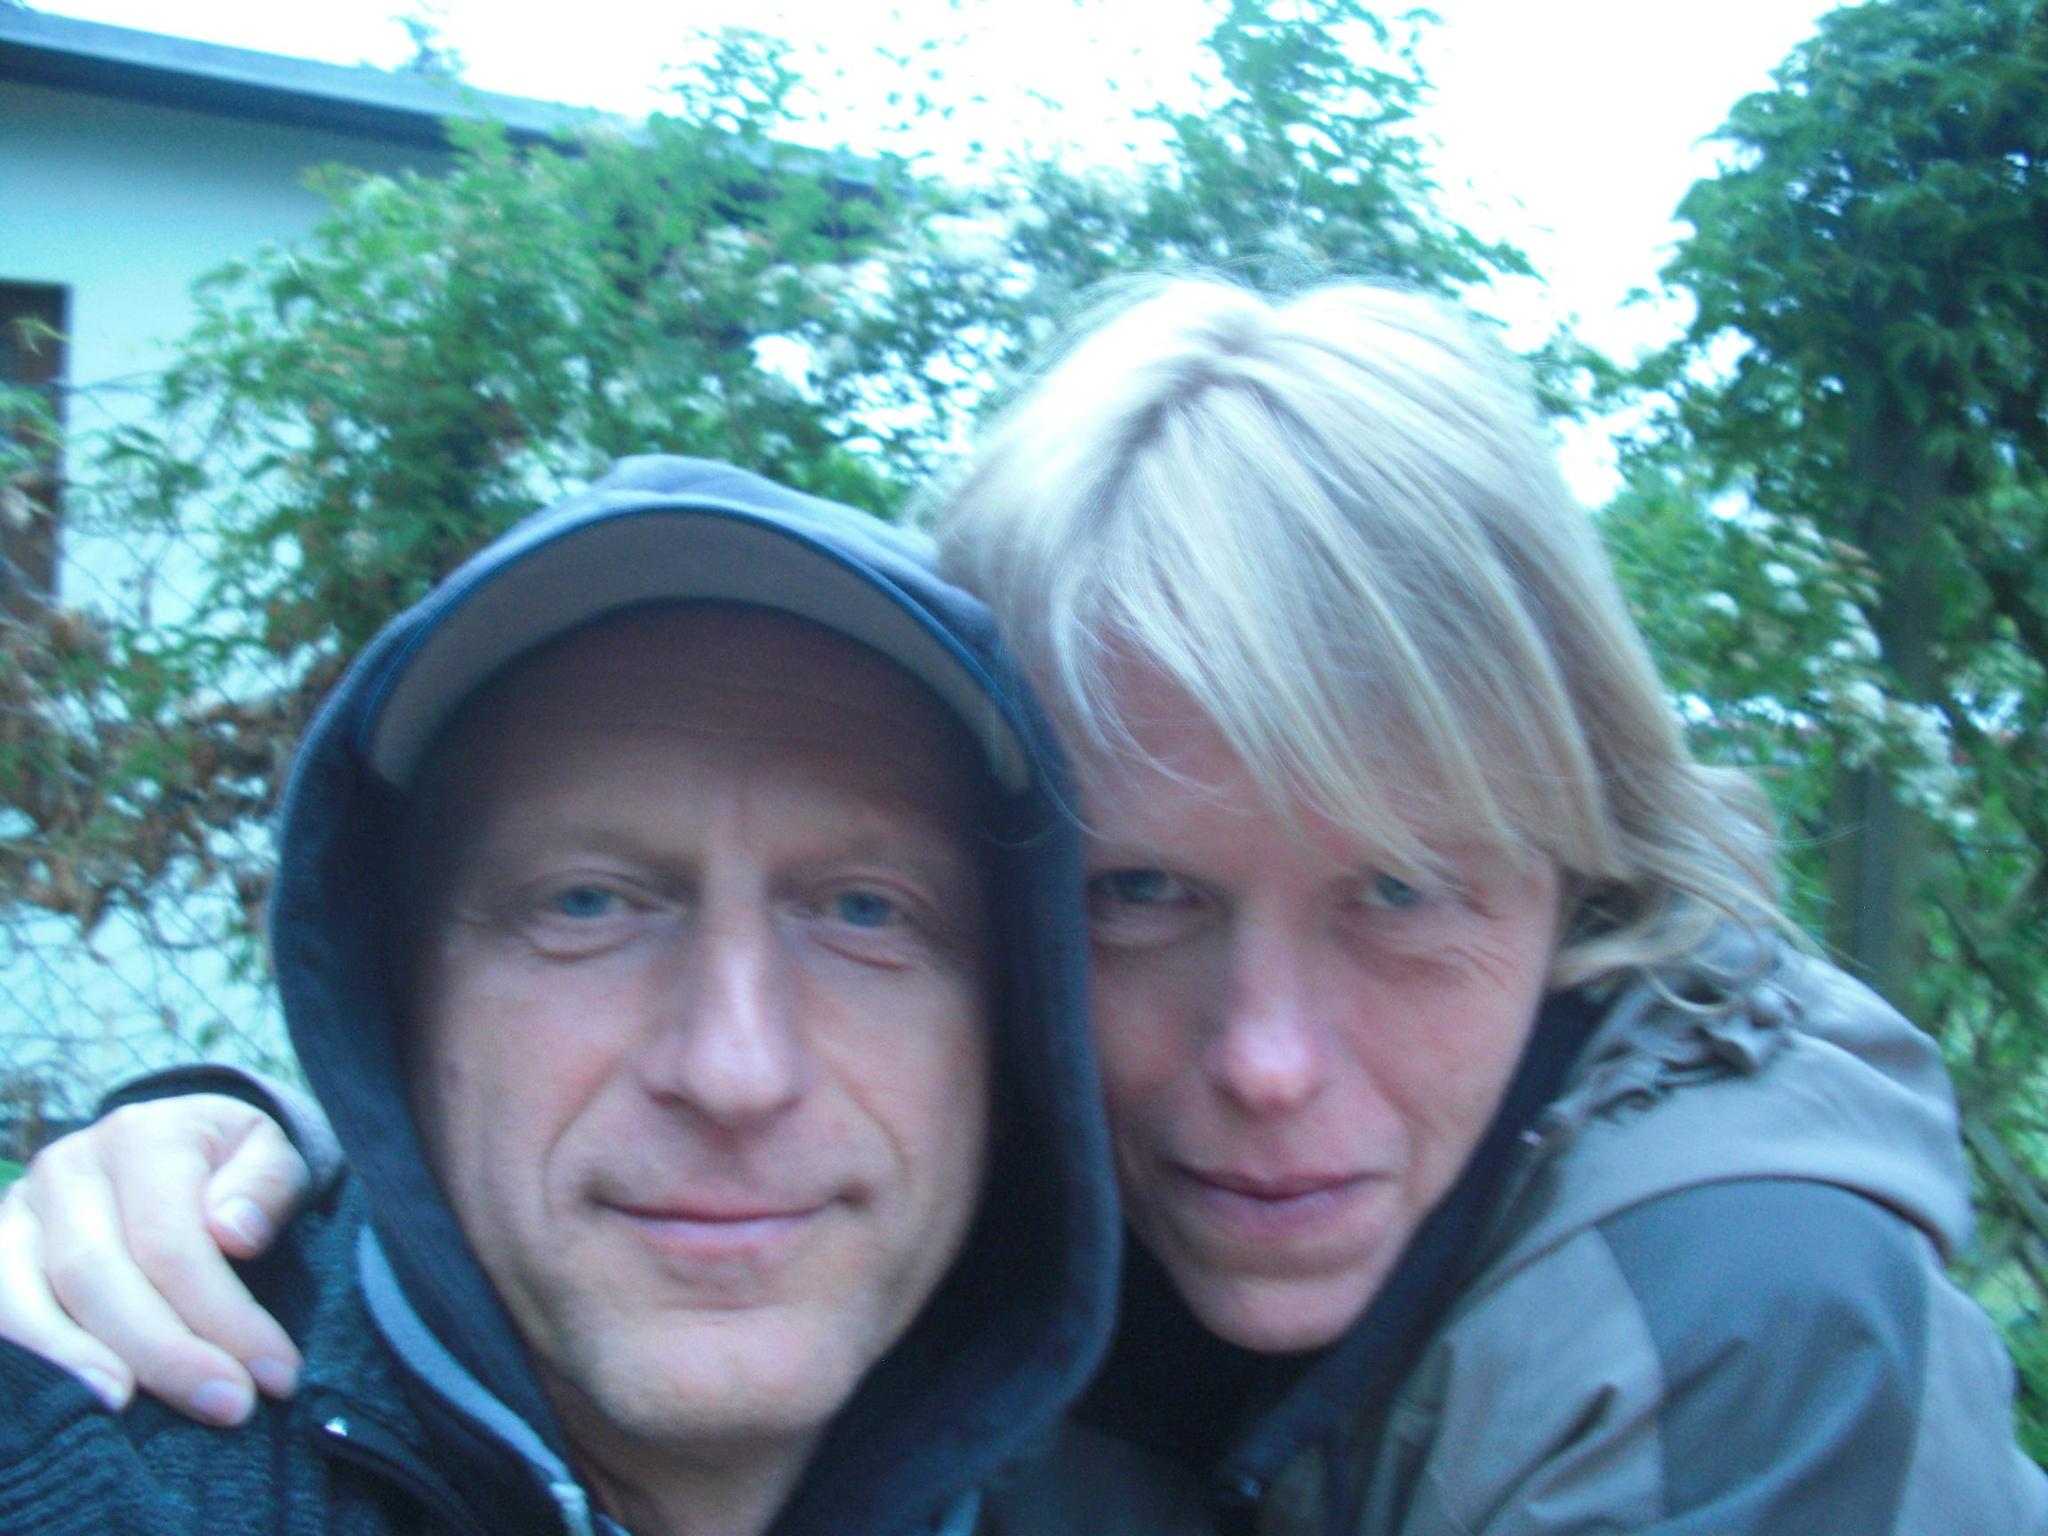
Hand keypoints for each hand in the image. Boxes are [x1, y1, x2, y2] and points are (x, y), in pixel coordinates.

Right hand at [0, 1095, 311, 1423]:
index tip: (274, 1373)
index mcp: (143, 1136)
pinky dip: (28, 1359)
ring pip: (27, 1298)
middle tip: (228, 1405)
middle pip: (98, 1274)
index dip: (220, 1314)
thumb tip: (234, 1233)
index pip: (171, 1241)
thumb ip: (266, 1185)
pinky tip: (68, 1400)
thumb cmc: (232, 1167)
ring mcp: (20, 1212)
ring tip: (123, 1414)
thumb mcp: (270, 1155)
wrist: (179, 1148)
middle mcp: (69, 1168)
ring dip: (77, 1363)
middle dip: (164, 1351)